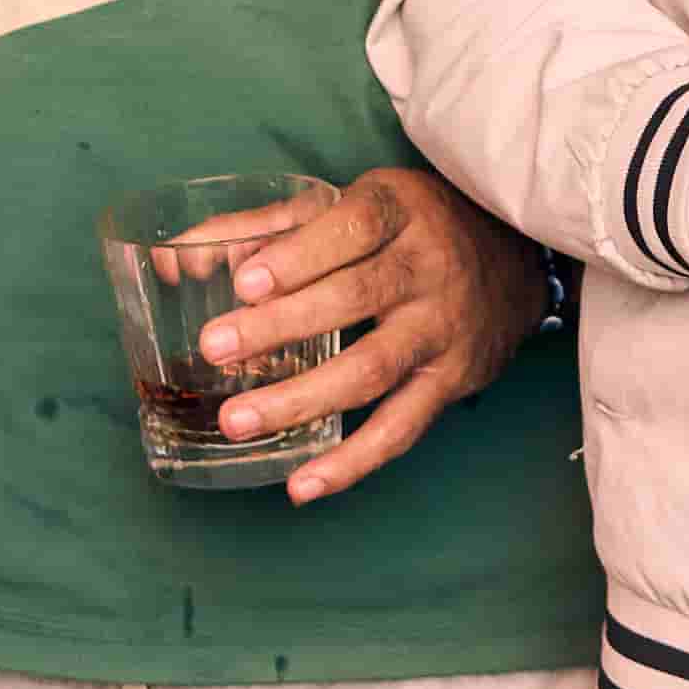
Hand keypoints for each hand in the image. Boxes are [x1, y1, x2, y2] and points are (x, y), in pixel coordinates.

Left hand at [195, 166, 543, 504]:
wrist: (514, 257)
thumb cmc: (409, 227)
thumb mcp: (352, 203)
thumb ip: (265, 225)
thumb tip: (174, 256)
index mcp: (397, 211)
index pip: (351, 227)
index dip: (298, 256)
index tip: (244, 282)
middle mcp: (426, 267)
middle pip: (354, 297)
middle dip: (281, 326)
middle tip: (215, 349)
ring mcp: (441, 328)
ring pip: (372, 369)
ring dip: (302, 398)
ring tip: (237, 421)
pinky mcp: (452, 381)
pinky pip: (402, 428)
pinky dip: (353, 461)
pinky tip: (303, 485)